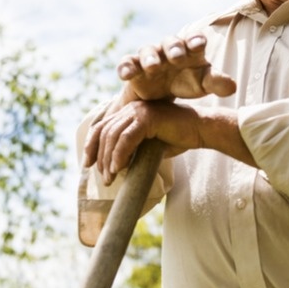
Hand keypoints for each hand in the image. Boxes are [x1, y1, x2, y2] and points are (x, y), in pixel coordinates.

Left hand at [83, 100, 200, 184]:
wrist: (200, 130)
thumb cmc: (177, 138)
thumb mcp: (148, 144)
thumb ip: (132, 149)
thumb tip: (115, 168)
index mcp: (129, 112)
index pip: (102, 127)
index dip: (91, 145)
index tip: (87, 165)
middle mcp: (131, 108)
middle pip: (104, 132)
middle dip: (100, 157)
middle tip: (105, 178)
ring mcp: (139, 111)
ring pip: (113, 136)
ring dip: (109, 160)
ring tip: (111, 178)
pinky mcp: (148, 118)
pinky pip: (127, 138)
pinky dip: (120, 155)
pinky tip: (120, 169)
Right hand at [117, 33, 235, 101]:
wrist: (161, 96)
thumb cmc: (187, 82)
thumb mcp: (203, 84)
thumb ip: (217, 83)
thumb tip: (232, 86)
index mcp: (189, 49)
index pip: (194, 40)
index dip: (195, 40)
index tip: (198, 45)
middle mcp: (168, 49)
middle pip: (170, 42)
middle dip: (173, 47)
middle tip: (176, 56)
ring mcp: (150, 57)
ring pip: (147, 51)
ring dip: (150, 57)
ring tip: (152, 66)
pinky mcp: (133, 67)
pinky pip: (127, 63)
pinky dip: (125, 67)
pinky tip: (125, 74)